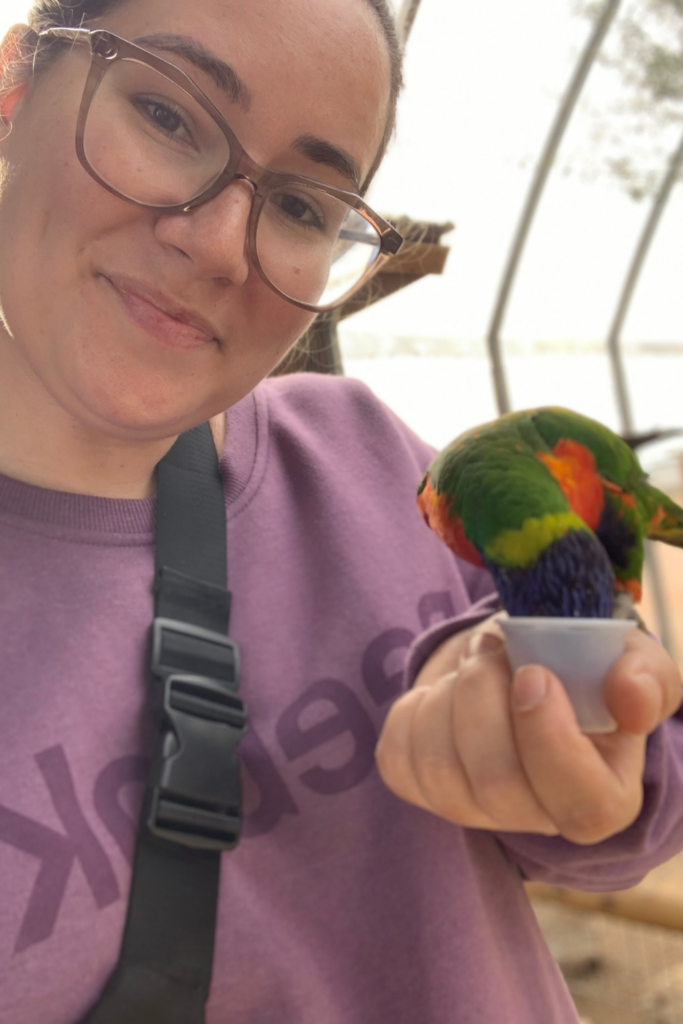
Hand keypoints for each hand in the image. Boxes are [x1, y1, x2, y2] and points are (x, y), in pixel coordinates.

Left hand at [375, 615, 682, 843]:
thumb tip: (630, 699)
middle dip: (484, 698)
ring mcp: (472, 810)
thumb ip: (646, 677)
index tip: (533, 674)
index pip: (582, 805)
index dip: (550, 742)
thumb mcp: (628, 661)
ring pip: (440, 769)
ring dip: (451, 694)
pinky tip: (444, 689)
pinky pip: (398, 757)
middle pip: (498, 785)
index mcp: (603, 795)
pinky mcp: (421, 789)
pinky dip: (414, 707)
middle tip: (492, 646)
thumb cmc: (583, 667)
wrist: (520, 662)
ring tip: (476, 659)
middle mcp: (536, 817)